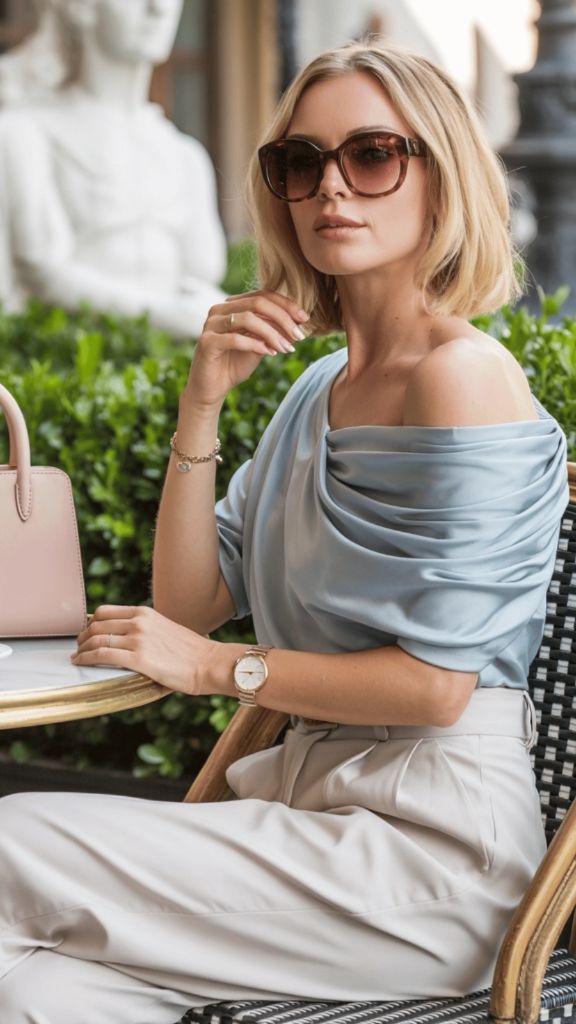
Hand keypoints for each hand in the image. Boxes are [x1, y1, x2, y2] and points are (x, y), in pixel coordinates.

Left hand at [71, 605, 229, 695]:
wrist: (210, 662)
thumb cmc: (193, 652)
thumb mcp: (166, 629)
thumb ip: (148, 630)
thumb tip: (133, 640)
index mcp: (146, 613)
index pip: (105, 611)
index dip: (90, 622)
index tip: (86, 632)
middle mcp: (139, 622)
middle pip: (96, 624)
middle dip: (82, 636)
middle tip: (79, 646)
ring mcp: (138, 639)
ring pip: (96, 639)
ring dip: (82, 648)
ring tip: (78, 656)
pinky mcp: (139, 659)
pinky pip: (103, 655)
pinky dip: (86, 658)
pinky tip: (81, 662)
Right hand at [185, 289, 308, 407]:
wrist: (212, 389)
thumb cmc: (235, 366)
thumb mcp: (260, 346)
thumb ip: (274, 332)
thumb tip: (299, 323)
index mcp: (232, 306)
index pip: (263, 296)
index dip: (286, 305)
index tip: (305, 319)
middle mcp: (219, 310)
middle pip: (257, 303)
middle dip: (283, 318)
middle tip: (299, 335)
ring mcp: (211, 324)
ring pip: (247, 319)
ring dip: (272, 334)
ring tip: (287, 348)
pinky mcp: (207, 342)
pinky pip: (235, 339)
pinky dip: (256, 345)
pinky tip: (270, 353)